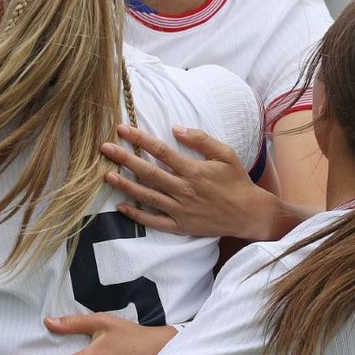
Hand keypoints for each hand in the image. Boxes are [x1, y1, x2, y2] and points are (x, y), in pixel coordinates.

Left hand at [100, 123, 274, 239]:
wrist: (250, 214)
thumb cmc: (237, 182)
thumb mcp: (225, 154)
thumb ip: (201, 139)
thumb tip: (175, 128)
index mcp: (193, 170)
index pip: (160, 151)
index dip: (139, 139)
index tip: (122, 129)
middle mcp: (184, 189)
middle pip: (148, 172)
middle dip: (124, 159)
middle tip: (104, 148)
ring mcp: (180, 209)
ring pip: (147, 196)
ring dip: (125, 185)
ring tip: (106, 175)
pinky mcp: (180, 226)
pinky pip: (154, 221)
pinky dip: (136, 215)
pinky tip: (121, 206)